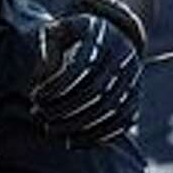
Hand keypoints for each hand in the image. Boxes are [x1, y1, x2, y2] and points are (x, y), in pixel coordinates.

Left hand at [30, 12, 142, 145]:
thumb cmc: (76, 35)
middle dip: (63, 109)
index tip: (35, 97)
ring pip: (110, 110)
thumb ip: (48, 45)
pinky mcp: (136, 97)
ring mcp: (134, 78)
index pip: (80, 68)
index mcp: (103, 37)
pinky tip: (73, 142)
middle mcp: (123, 56)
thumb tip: (43, 74)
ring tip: (51, 130)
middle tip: (39, 116)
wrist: (113, 34)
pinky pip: (123, 122)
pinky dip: (98, 136)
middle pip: (95, 91)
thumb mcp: (61, 29)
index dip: (56, 86)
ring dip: (78, 125)